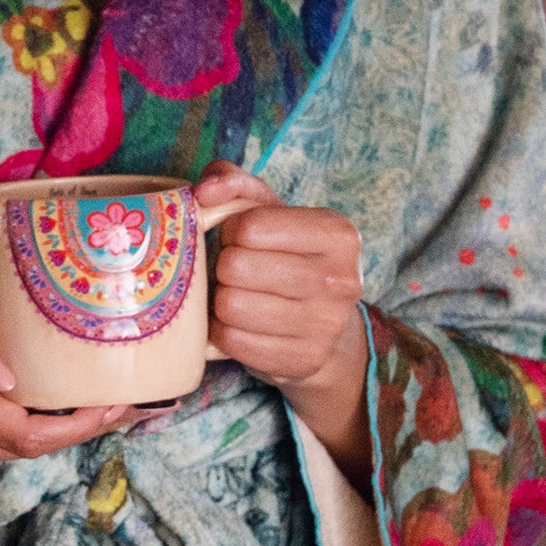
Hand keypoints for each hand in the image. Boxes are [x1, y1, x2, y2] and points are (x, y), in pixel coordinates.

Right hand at [0, 274, 130, 475]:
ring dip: (65, 430)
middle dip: (84, 427)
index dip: (78, 424)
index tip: (119, 400)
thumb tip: (2, 376)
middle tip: (133, 399)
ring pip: (21, 450)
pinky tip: (66, 408)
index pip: (24, 430)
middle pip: (31, 446)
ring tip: (108, 399)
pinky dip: (39, 429)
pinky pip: (4, 446)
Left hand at [197, 163, 372, 488]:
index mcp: (338, 233)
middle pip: (237, 266)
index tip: (244, 240)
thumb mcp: (270, 211)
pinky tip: (241, 325)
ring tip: (238, 297)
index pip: (250, 226)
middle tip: (238, 273)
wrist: (324, 328)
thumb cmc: (287, 257)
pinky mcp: (303, 361)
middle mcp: (341, 279)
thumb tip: (204, 191)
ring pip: (231, 305)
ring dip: (222, 301)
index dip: (232, 231)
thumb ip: (235, 184)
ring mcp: (326, 325)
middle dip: (225, 268)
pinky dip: (224, 333)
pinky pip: (233, 342)